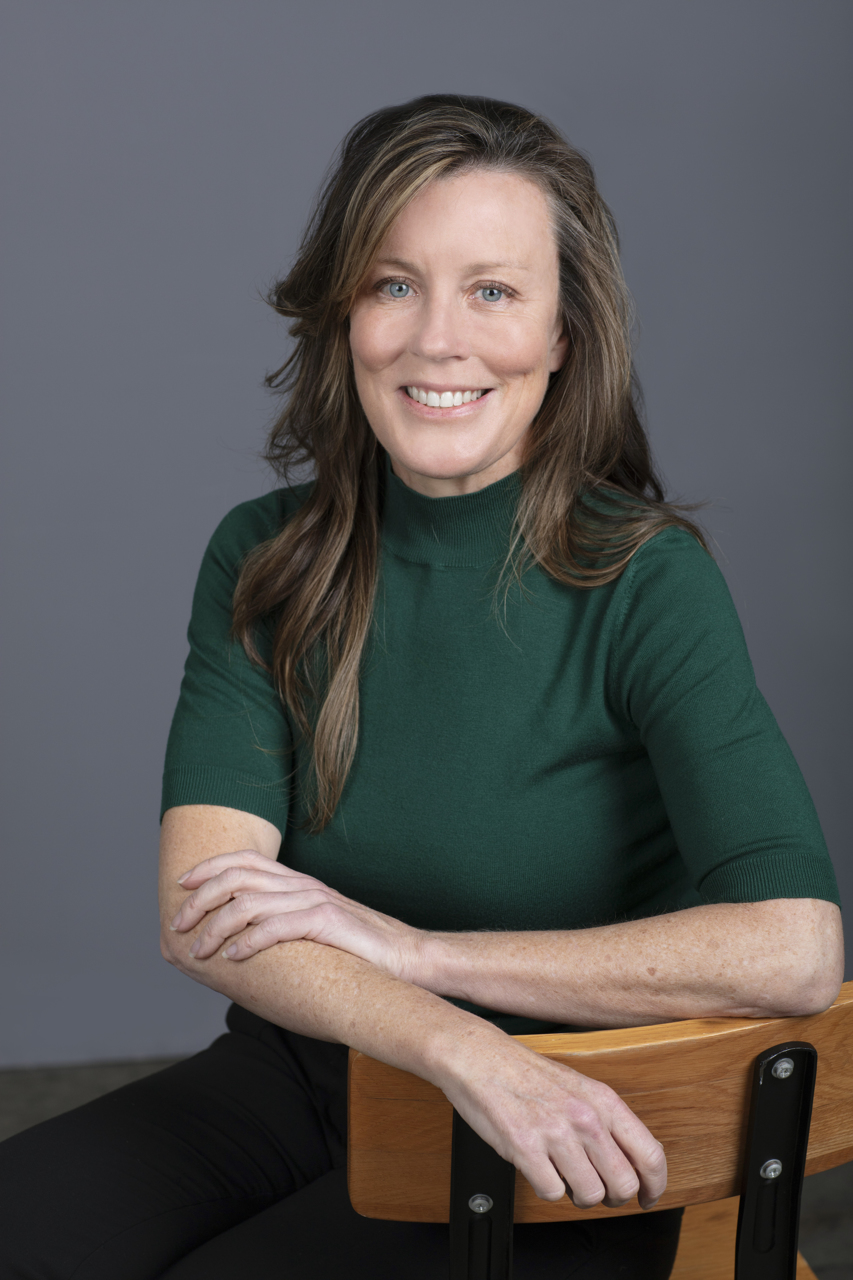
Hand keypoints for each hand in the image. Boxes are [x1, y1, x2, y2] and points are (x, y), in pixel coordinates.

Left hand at [169, 849, 423, 979]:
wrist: (407, 959)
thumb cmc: (358, 953)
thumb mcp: (314, 930)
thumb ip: (282, 926)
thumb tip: (239, 942)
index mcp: (298, 883)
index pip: (245, 860)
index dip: (209, 867)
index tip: (181, 885)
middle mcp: (303, 885)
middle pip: (239, 876)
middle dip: (200, 897)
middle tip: (178, 923)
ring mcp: (316, 901)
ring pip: (251, 903)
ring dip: (216, 926)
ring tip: (198, 949)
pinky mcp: (328, 923)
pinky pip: (278, 927)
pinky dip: (249, 941)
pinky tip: (233, 957)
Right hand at [436, 1030, 666, 1209]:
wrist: (479, 1058)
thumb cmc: (526, 1073)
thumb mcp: (579, 1087)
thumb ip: (606, 1121)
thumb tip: (632, 1161)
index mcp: (603, 1100)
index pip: (650, 1154)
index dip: (654, 1186)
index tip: (648, 1197)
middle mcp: (584, 1117)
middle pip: (623, 1184)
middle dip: (613, 1197)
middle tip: (599, 1191)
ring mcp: (555, 1133)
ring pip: (589, 1195)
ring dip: (578, 1194)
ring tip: (564, 1176)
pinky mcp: (525, 1148)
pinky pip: (552, 1193)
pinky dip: (546, 1187)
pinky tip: (539, 1168)